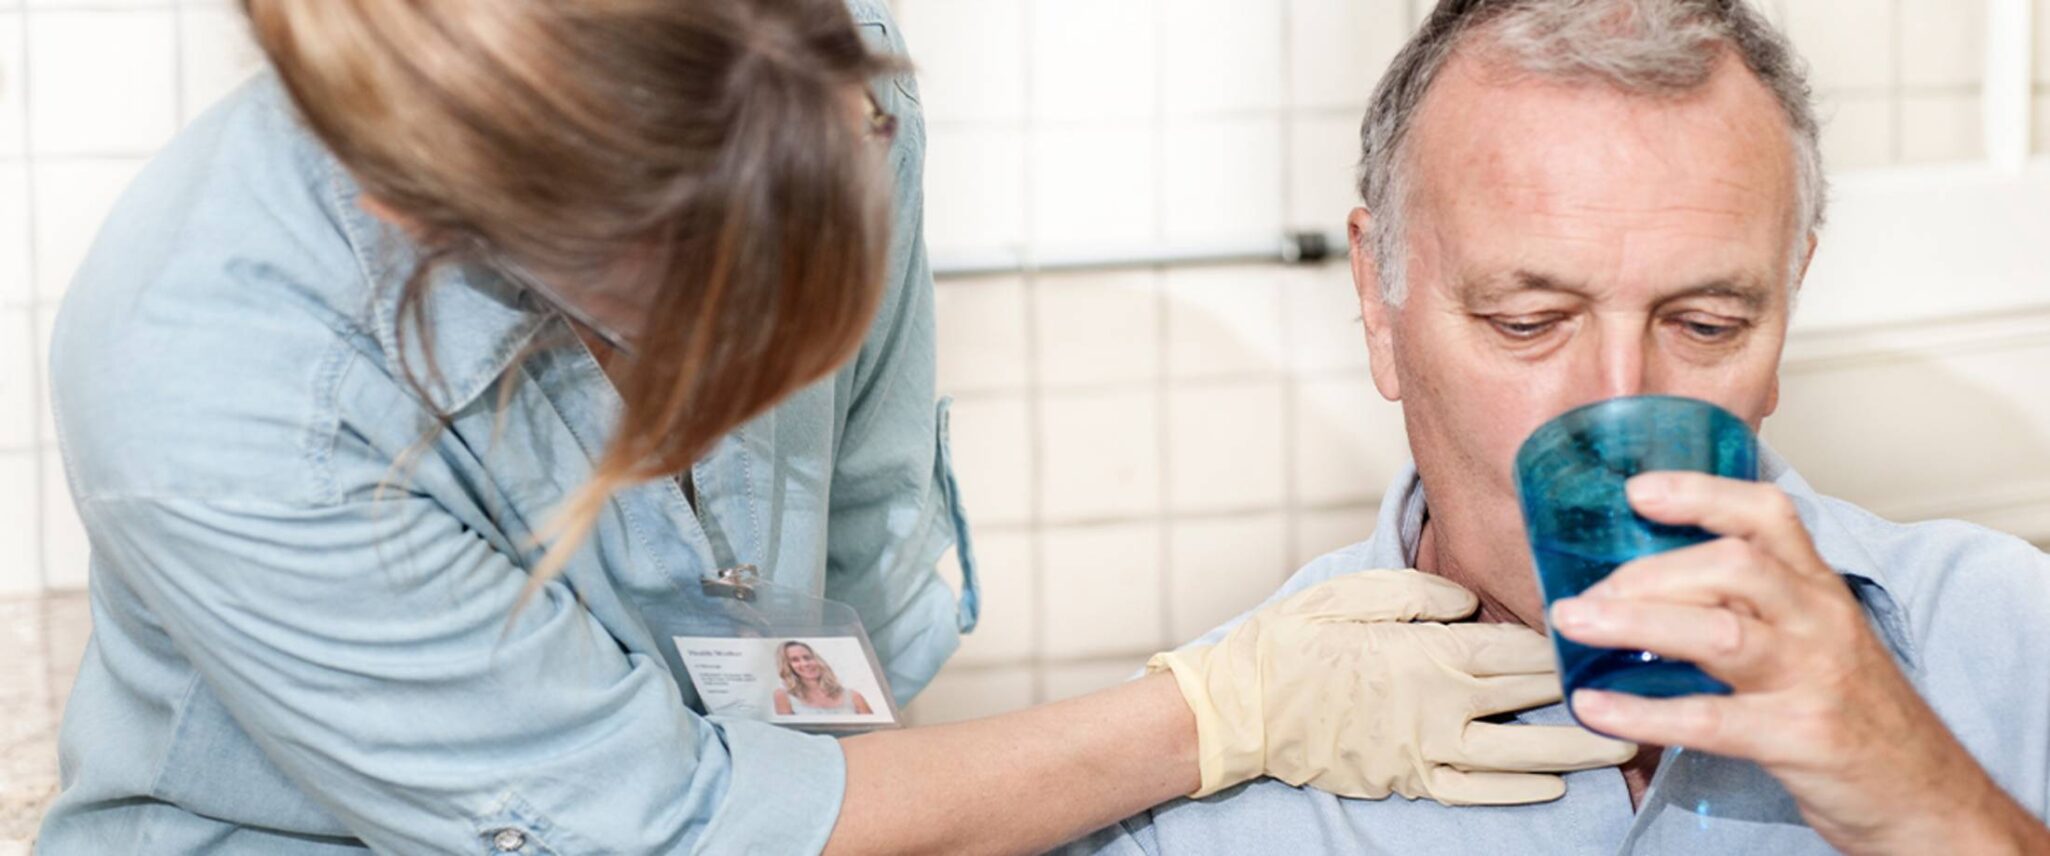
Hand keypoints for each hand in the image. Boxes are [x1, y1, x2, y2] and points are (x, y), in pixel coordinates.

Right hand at [1152, 568, 1634, 804]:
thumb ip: (1419, 594)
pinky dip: (1518, 790)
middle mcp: (1440, 706)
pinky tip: (1552, 785)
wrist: (1240, 708)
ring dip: (1576, 751)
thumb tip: (1470, 601)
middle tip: (1646, 690)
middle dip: (1590, 696)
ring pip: (1521, 756)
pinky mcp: (1409, 779)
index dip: (1569, 644)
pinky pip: (1476, 790)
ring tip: (1624, 747)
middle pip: (1534, 703)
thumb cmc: (1292, 640)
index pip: (1520, 649)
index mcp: (1431, 654)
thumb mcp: (1351, 592)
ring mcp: (1427, 750)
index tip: (1611, 636)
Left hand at [1551, 472, 2046, 853]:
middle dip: (1648, 571)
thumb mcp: (1815, 638)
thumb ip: (1751, 605)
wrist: (1926, 794)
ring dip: (1634, 621)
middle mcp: (1819, 622)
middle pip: (1733, 566)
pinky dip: (1643, 712)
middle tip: (1587, 593)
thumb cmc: (1853, 710)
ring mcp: (1812, 679)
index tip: (1638, 492)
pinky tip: (1594, 707)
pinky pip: (1709, 719)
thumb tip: (1643, 586)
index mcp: (1819, 589)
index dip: (1702, 494)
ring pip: (1719, 632)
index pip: (1768, 515)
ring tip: (1573, 623)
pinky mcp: (1799, 738)